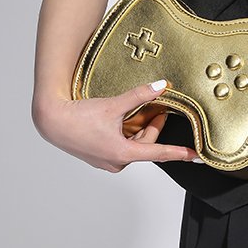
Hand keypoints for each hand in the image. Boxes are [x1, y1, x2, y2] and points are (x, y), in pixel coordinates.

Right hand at [32, 79, 201, 172]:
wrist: (51, 121)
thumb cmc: (78, 116)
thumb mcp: (113, 105)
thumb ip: (139, 95)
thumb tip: (161, 85)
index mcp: (123, 153)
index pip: (160, 153)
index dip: (180, 153)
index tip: (197, 157)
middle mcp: (117, 162)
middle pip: (145, 145)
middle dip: (152, 126)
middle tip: (157, 109)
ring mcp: (107, 162)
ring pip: (133, 145)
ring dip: (136, 130)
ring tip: (133, 112)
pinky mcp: (99, 157)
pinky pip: (120, 146)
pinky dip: (124, 134)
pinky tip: (118, 121)